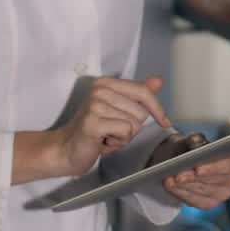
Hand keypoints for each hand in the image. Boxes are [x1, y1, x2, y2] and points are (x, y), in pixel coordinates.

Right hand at [50, 76, 170, 176]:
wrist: (65, 149)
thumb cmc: (93, 131)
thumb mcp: (118, 109)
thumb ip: (137, 95)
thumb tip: (158, 81)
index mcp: (106, 83)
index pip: (143, 91)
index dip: (157, 108)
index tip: (164, 122)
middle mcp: (99, 90)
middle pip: (141, 111)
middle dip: (132, 127)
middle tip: (112, 130)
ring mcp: (95, 105)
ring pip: (134, 123)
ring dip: (124, 136)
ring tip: (107, 136)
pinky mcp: (93, 122)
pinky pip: (126, 132)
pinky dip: (119, 142)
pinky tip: (103, 142)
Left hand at [157, 134, 229, 210]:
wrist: (181, 160)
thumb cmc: (190, 148)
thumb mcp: (191, 140)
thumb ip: (196, 141)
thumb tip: (196, 147)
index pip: (229, 165)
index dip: (213, 168)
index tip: (197, 169)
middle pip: (214, 180)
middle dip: (193, 178)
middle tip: (177, 176)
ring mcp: (224, 193)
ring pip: (202, 191)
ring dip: (184, 186)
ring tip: (169, 180)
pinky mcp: (210, 203)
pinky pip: (195, 201)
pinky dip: (181, 193)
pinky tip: (171, 186)